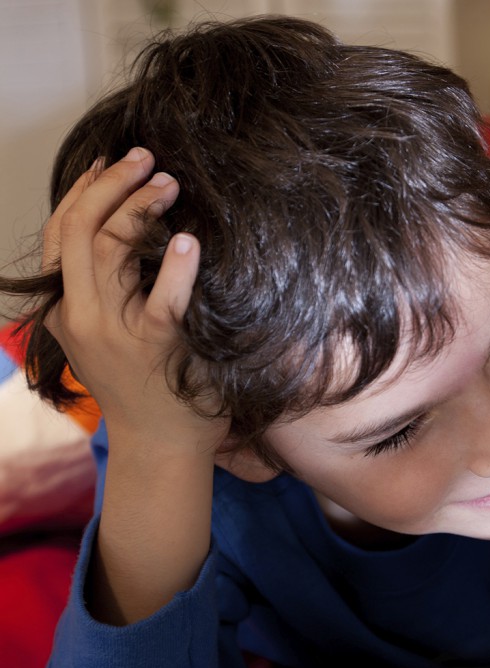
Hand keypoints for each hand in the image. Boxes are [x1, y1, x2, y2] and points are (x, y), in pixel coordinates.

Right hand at [42, 147, 225, 455]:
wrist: (162, 446)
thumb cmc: (143, 388)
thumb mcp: (102, 340)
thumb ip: (99, 295)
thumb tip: (117, 238)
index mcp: (66, 309)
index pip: (60, 233)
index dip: (81, 190)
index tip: (107, 161)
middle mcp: (82, 315)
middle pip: (81, 228)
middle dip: (110, 183)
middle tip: (146, 157)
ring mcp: (117, 332)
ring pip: (111, 250)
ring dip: (140, 207)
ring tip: (169, 183)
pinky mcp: (158, 348)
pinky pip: (162, 301)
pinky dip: (175, 267)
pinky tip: (187, 241)